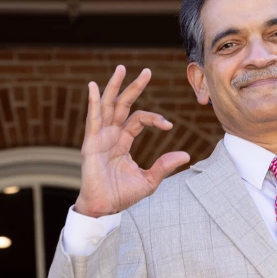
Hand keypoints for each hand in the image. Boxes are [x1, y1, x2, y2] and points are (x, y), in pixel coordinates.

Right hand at [74, 65, 190, 217]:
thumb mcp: (149, 180)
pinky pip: (92, 119)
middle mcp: (110, 135)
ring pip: (108, 105)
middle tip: (147, 71)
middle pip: (122, 105)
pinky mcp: (91, 143)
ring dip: (114, 86)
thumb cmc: (121, 196)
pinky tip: (93, 86)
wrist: (103, 208)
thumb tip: (186, 155)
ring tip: (122, 68)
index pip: (139, 120)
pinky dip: (92, 102)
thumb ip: (164, 166)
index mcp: (122, 141)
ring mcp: (100, 137)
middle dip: (134, 87)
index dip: (155, 119)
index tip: (169, 126)